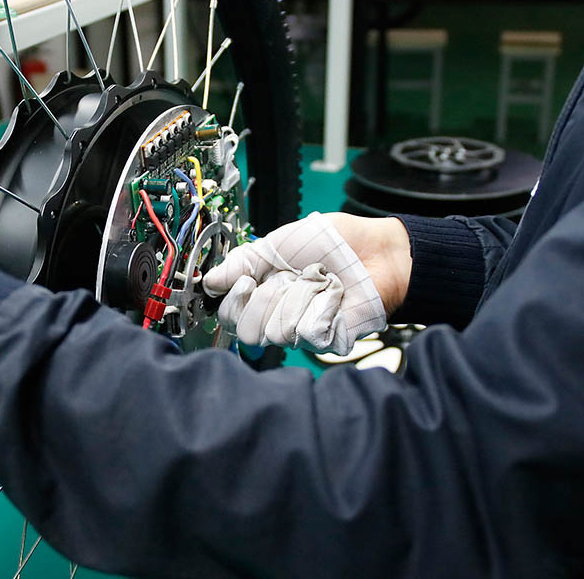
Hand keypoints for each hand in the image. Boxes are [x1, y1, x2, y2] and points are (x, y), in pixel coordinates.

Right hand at [203, 212, 409, 354]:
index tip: (246, 281)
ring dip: (295, 298)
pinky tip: (330, 295)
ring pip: (274, 331)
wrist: (375, 250)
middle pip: (245, 331)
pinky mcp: (324, 340)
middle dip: (263, 300)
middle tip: (285, 279)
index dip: (234, 300)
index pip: (229, 316)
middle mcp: (277, 316)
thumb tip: (209, 281)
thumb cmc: (332, 243)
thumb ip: (240, 262)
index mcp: (262, 293)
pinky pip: (303, 332)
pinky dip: (316, 307)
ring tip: (315, 282)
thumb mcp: (275, 243)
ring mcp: (300, 330)